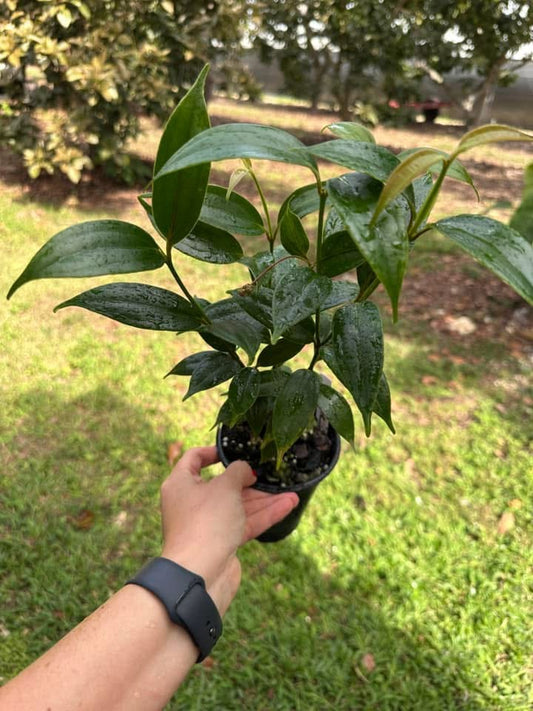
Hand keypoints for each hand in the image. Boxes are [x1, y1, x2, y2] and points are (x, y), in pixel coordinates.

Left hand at [160, 446, 297, 614]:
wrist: (200, 574)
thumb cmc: (206, 521)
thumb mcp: (225, 486)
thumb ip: (238, 471)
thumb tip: (245, 470)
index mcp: (181, 484)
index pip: (194, 459)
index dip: (214, 451)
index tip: (235, 448)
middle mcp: (192, 502)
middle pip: (223, 485)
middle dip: (250, 481)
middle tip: (271, 474)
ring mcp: (208, 524)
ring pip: (238, 506)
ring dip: (264, 499)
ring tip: (292, 491)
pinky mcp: (222, 542)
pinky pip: (245, 523)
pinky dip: (264, 515)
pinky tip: (288, 505)